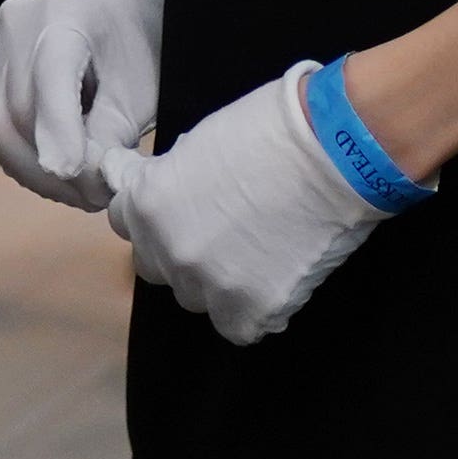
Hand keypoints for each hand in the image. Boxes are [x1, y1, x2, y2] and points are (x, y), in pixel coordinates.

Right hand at [0, 0, 163, 208]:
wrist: (114, 10)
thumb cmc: (135, 49)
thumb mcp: (140, 92)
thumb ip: (110, 133)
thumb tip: (84, 181)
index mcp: (66, 13)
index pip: (50, 72)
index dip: (57, 126)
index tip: (73, 173)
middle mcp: (18, 24)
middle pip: (19, 110)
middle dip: (53, 167)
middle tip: (95, 199)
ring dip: (36, 172)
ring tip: (80, 193)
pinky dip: (25, 160)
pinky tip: (58, 174)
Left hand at [103, 62, 389, 343]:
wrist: (331, 153)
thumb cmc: (265, 131)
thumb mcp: (192, 146)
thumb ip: (164, 180)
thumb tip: (144, 185)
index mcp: (147, 206)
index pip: (126, 223)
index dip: (154, 213)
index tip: (177, 207)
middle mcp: (168, 252)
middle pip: (157, 266)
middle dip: (178, 249)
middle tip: (218, 230)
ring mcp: (209, 286)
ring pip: (196, 298)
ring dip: (215, 281)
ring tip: (254, 252)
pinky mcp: (252, 311)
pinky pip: (238, 326)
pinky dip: (252, 309)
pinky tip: (273, 279)